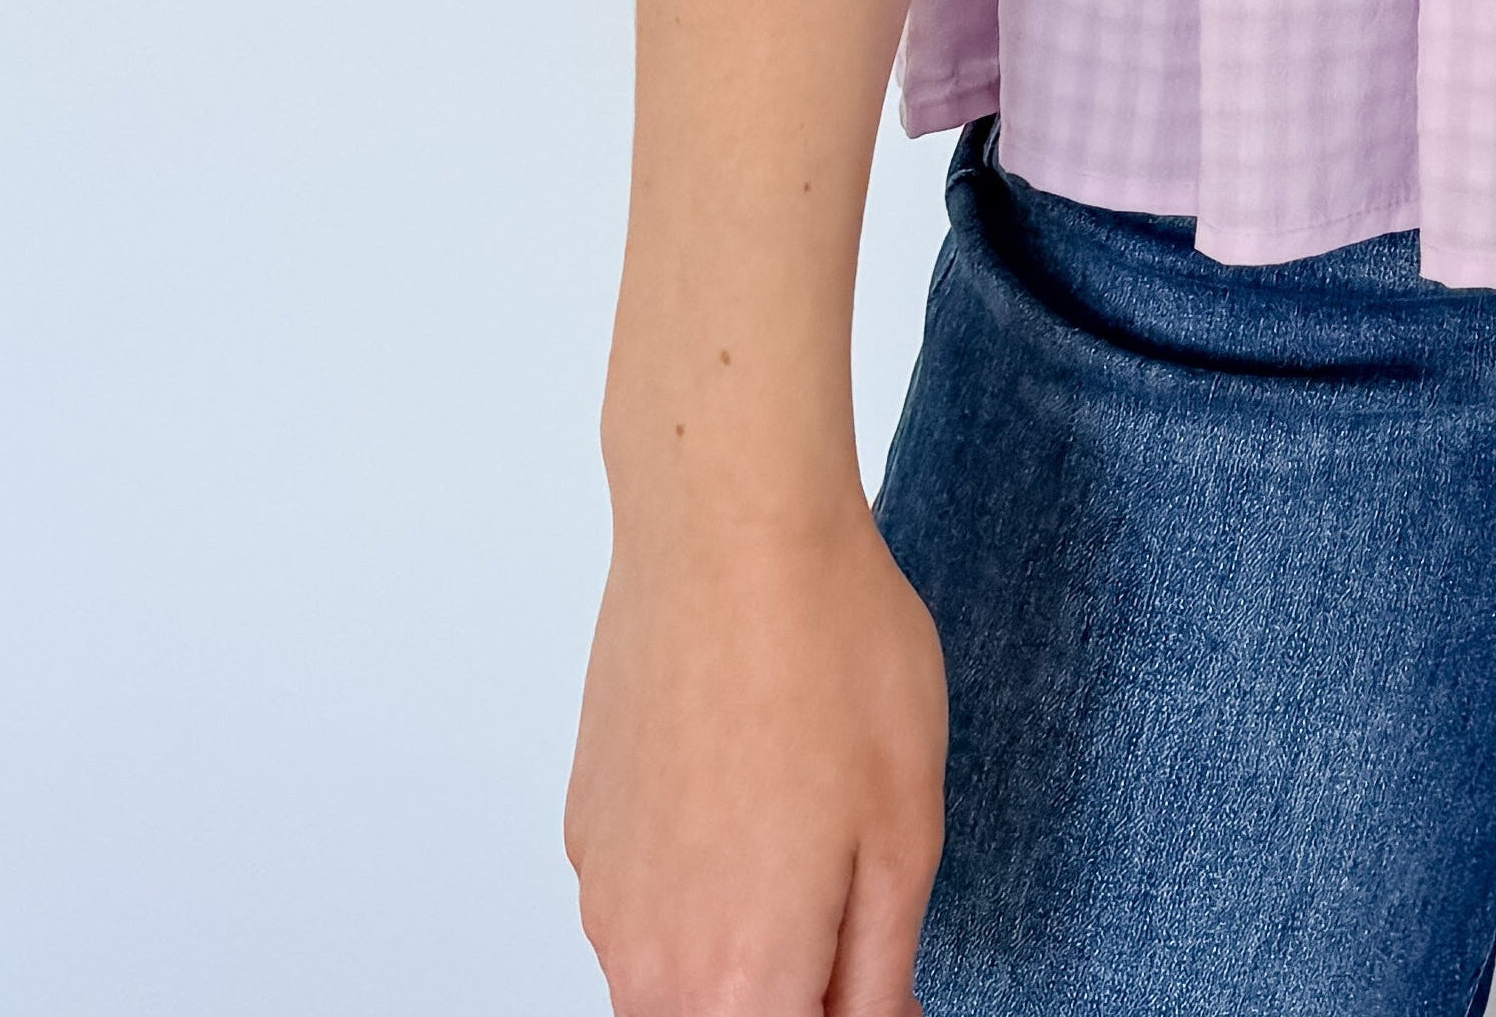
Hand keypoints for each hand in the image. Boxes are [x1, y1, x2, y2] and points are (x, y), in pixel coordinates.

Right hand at [567, 496, 945, 1014]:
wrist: (729, 527)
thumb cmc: (830, 653)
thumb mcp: (908, 833)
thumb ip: (881, 976)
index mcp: (740, 985)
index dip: (857, 1008)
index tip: (880, 968)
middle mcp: (649, 964)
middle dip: (797, 987)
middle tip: (853, 891)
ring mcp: (606, 897)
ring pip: (681, 980)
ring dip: (747, 941)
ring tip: (804, 818)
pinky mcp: (587, 831)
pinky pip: (647, 905)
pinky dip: (699, 879)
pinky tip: (749, 781)